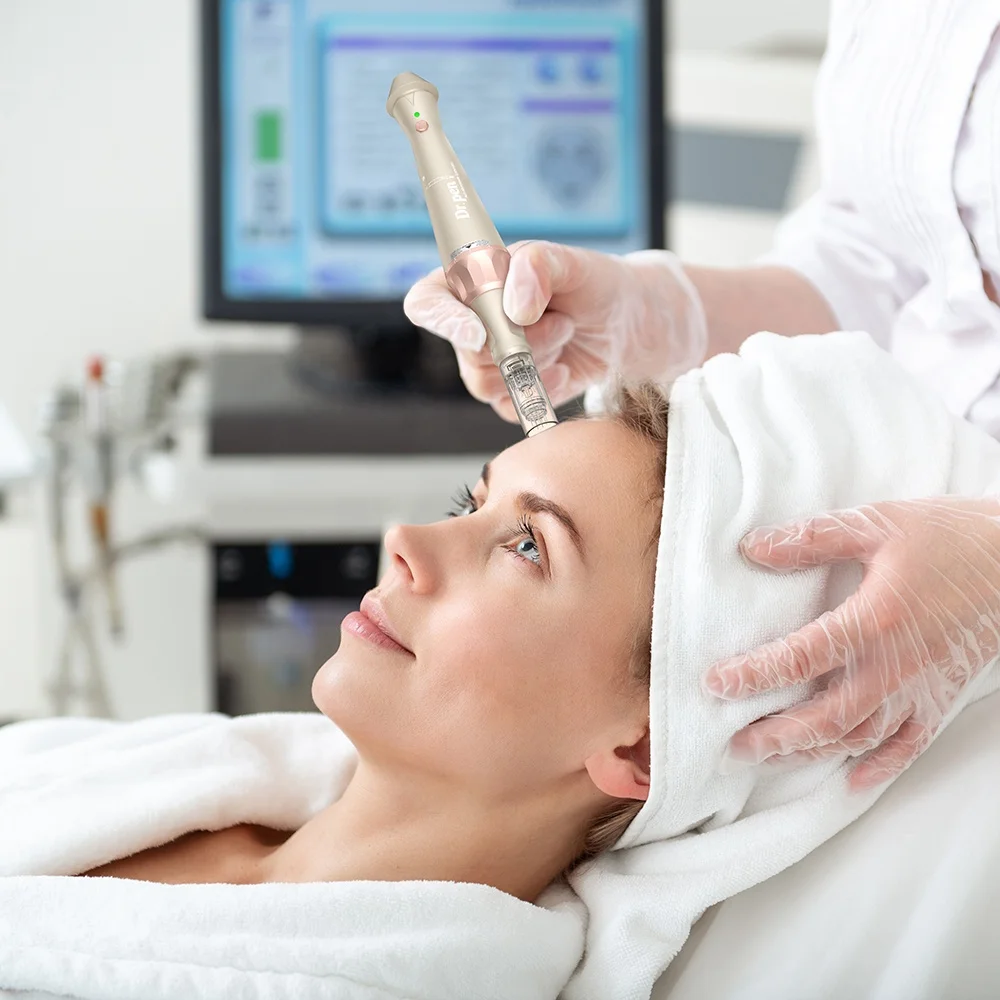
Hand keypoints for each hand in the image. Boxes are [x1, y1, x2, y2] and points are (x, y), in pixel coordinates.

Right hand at [403, 241, 706, 421]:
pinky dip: (543, 392)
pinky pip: (509, 408)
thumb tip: (514, 308)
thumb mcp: (573, 262)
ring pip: (487, 384)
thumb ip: (538, 267)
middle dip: (520, 343)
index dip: (443, 321)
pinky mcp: (509, 392)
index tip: (478, 332)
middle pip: (467, 352)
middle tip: (561, 320)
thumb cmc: (594, 283)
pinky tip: (565, 368)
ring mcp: (487, 362)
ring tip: (566, 334)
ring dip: (536, 363)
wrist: (625, 324)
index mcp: (470, 280)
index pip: (427, 303)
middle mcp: (471, 323)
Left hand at [703, 497, 999, 790]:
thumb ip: (811, 538)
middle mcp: (894, 668)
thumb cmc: (947, 537)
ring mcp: (920, 690)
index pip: (798, 659)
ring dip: (810, 753)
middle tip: (732, 746)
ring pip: (857, 737)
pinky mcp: (942, 699)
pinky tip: (852, 781)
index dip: (753, 675)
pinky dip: (879, 768)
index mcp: (872, 622)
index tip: (714, 686)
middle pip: (824, 717)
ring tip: (770, 759)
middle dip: (774, 736)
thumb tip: (751, 547)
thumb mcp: (875, 523)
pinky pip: (909, 746)